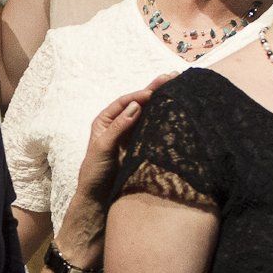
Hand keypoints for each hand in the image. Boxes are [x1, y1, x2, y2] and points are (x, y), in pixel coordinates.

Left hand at [69, 74, 170, 208]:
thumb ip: (118, 127)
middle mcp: (119, 124)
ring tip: (177, 87)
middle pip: (138, 103)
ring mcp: (130, 135)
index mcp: (105, 120)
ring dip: (160, 101)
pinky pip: (151, 129)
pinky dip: (161, 119)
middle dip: (154, 90)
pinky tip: (173, 111)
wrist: (98, 196)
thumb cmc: (95, 171)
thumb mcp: (103, 147)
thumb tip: (136, 106)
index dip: (138, 95)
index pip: (124, 103)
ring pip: (147, 114)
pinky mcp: (140, 146)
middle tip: (172, 77)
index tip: (153, 92)